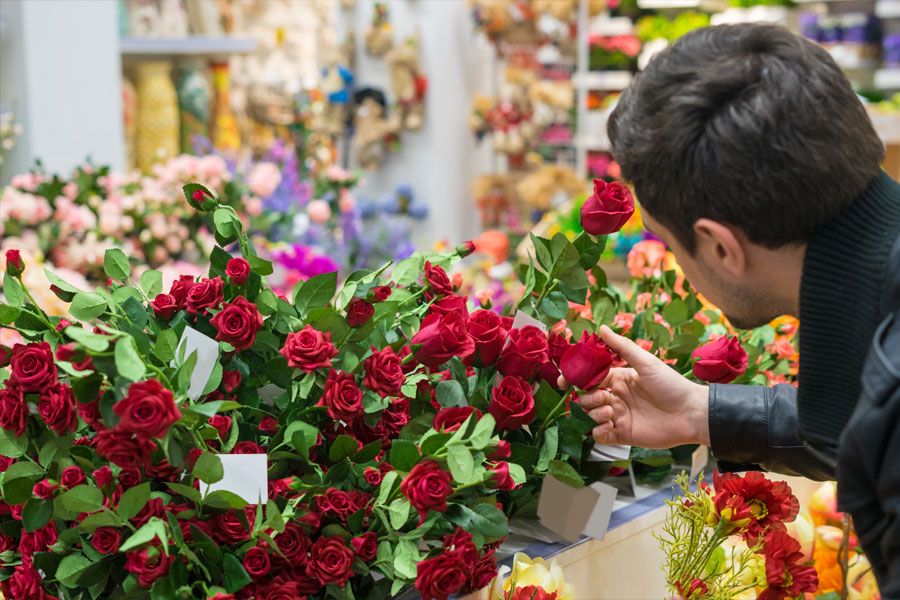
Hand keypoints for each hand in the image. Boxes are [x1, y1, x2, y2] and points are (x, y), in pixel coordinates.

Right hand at [561, 325, 709, 447]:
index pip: (590, 378)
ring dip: (594, 413)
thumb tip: (601, 327)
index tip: (566, 381)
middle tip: (604, 398)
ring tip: (611, 412)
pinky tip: (609, 426)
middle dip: (588, 398)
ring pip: (590, 416)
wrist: (690, 414)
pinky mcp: (622, 435)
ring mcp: (618, 417)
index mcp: (619, 379)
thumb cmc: (671, 384)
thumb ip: (621, 346)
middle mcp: (616, 397)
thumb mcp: (645, 362)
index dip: (575, 379)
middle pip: (586, 398)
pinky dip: (599, 431)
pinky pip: (600, 435)